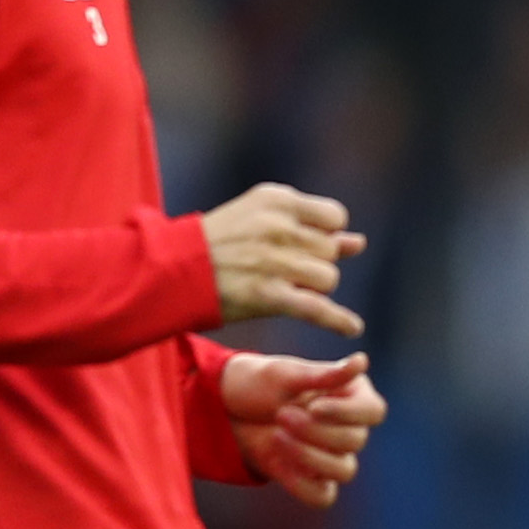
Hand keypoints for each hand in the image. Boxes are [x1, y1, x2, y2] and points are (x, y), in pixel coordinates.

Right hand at [203, 181, 365, 336]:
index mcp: (277, 200)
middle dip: (315, 263)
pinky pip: (319, 309)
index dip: (326, 235)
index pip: (334, 217)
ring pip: (328, 279)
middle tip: (283, 270)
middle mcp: (278, 226)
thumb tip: (359, 243)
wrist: (170, 269)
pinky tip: (352, 328)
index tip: (307, 245)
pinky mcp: (268, 295)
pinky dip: (339, 321)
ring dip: (314, 289)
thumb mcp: (262, 220)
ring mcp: (274, 261)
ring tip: (287, 288)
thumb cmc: (218, 244)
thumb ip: (314, 230)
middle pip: (330, 251)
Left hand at [223, 350, 384, 505]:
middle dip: (316, 430)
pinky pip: (322, 496)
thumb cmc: (261, 383)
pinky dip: (300, 483)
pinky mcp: (312, 480)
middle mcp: (349, 428)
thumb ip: (324, 374)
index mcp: (352, 396)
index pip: (373, 411)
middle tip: (281, 415)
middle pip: (355, 440)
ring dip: (309, 455)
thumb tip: (362, 362)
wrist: (226, 409)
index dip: (347, 413)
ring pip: (344, 470)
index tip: (314, 406)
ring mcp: (333, 456)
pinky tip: (276, 461)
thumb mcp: (286, 374)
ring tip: (276, 436)